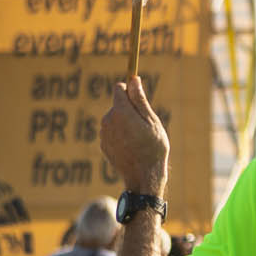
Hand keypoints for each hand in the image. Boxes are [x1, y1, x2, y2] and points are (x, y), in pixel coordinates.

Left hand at [101, 77, 169, 193]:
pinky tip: (131, 148)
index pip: (119, 88)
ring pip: (115, 119)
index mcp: (121, 111)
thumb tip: (133, 80)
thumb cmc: (152, 147)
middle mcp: (108, 120)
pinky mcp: (103, 145)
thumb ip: (139, 100)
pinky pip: (112, 133)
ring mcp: (104, 133)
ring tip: (139, 139)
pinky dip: (120, 136)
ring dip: (125, 124)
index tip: (139, 97)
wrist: (143, 176)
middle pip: (118, 105)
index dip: (129, 90)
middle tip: (144, 126)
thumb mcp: (151, 121)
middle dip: (129, 110)